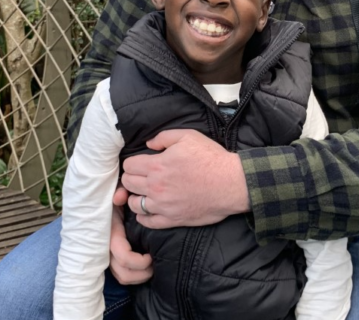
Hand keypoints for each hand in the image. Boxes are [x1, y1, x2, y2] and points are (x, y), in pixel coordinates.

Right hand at [108, 186, 152, 284]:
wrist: (105, 200)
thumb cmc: (116, 194)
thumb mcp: (118, 190)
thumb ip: (120, 191)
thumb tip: (120, 197)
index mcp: (111, 233)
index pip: (123, 256)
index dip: (139, 261)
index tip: (151, 256)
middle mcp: (107, 247)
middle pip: (122, 273)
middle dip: (141, 274)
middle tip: (154, 265)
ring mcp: (109, 253)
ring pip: (121, 276)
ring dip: (138, 277)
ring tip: (151, 268)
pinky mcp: (112, 255)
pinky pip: (121, 273)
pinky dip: (133, 275)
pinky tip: (144, 267)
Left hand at [122, 129, 249, 228]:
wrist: (230, 182)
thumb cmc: (210, 157)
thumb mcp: (188, 136)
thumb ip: (164, 137)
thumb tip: (148, 144)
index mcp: (158, 165)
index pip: (129, 166)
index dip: (133, 163)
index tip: (139, 163)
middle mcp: (156, 186)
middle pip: (128, 184)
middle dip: (132, 178)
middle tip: (141, 176)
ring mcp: (163, 205)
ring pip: (134, 204)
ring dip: (136, 197)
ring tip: (144, 192)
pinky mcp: (172, 219)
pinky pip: (147, 222)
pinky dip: (143, 216)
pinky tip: (148, 209)